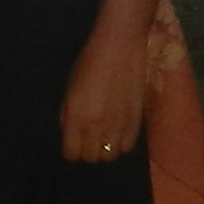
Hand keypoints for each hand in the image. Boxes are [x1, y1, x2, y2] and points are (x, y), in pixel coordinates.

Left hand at [57, 27, 145, 164]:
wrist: (120, 45)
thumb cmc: (89, 62)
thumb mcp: (70, 87)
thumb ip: (67, 113)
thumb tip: (69, 132)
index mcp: (75, 116)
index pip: (72, 153)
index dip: (72, 149)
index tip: (74, 142)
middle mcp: (96, 125)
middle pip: (91, 158)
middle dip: (88, 150)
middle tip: (89, 137)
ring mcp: (118, 124)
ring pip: (110, 156)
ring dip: (106, 148)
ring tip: (105, 135)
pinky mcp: (136, 120)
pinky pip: (127, 146)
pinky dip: (122, 142)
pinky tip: (119, 129)